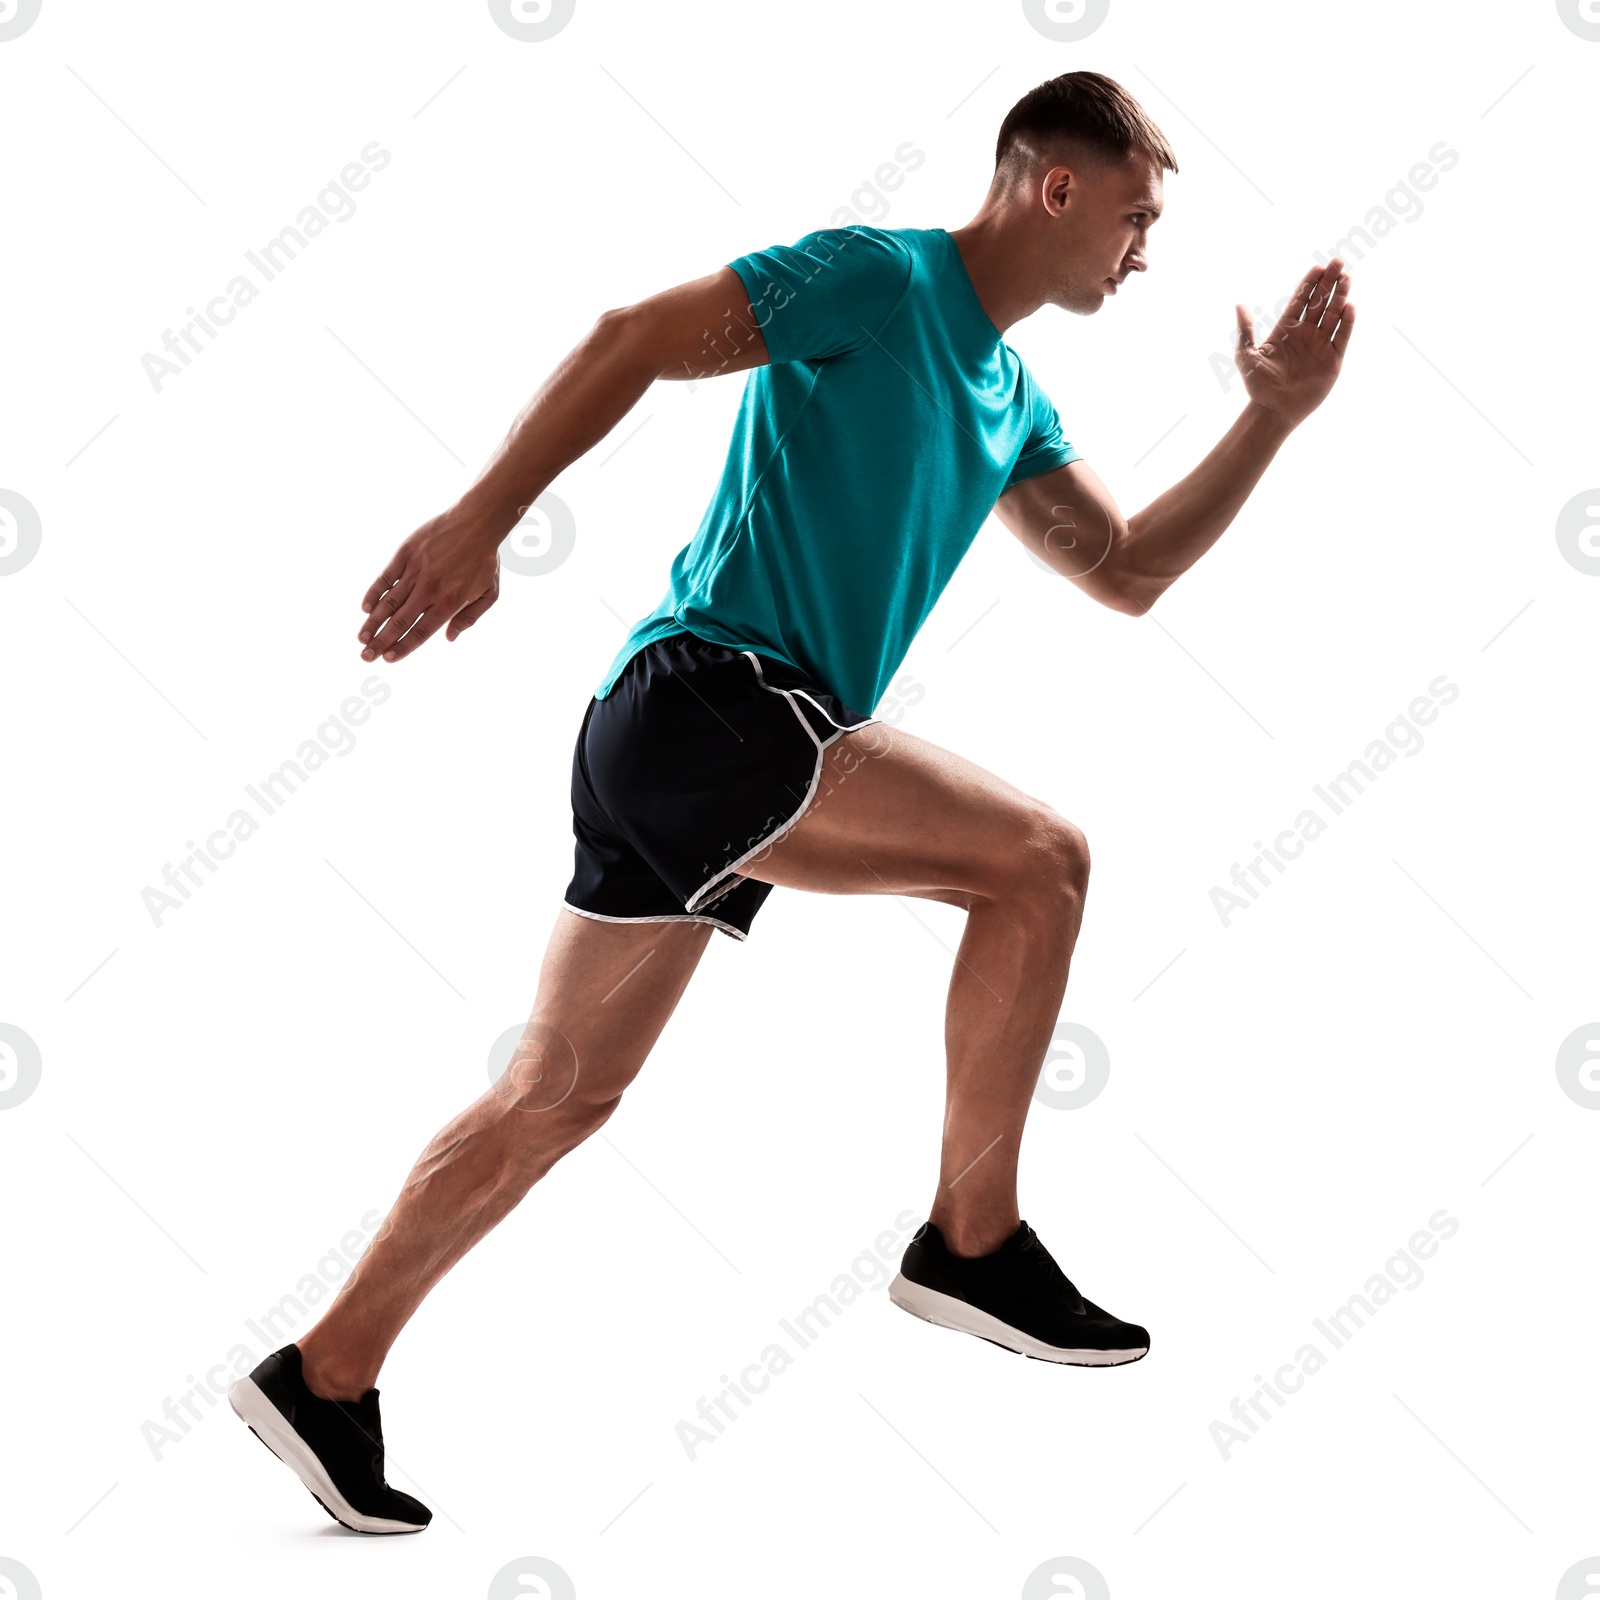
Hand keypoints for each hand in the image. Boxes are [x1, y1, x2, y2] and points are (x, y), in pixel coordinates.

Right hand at [359, 509, 502, 661]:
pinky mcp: (405, 555)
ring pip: (388, 603)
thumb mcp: (489, 593)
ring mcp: (415, 572)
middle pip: (400, 622)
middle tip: (366, 657)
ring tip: (361, 640)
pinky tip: (364, 608)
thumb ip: (469, 618)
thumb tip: (449, 638)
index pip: (421, 632)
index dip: (403, 647)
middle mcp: (429, 590)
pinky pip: (385, 578)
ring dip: (372, 623)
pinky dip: (373, 593)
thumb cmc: (484, 560)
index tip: (388, 659)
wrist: (476, 522)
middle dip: (381, 642)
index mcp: (449, 602)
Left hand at [1234, 259, 1355, 428]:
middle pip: (1320, 303)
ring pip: (1333, 315)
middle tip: (1337, 262)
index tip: (1317, 267)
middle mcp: (1305, 335)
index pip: (1300, 300)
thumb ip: (1246, 330)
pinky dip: (1346, 323)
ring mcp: (1320, 346)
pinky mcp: (1332, 361)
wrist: (1272, 411)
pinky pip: (1341, 337)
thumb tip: (1239, 305)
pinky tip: (1349, 306)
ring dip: (1340, 297)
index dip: (1309, 284)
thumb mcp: (1246, 355)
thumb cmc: (1257, 385)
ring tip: (1346, 278)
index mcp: (1286, 330)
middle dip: (1329, 283)